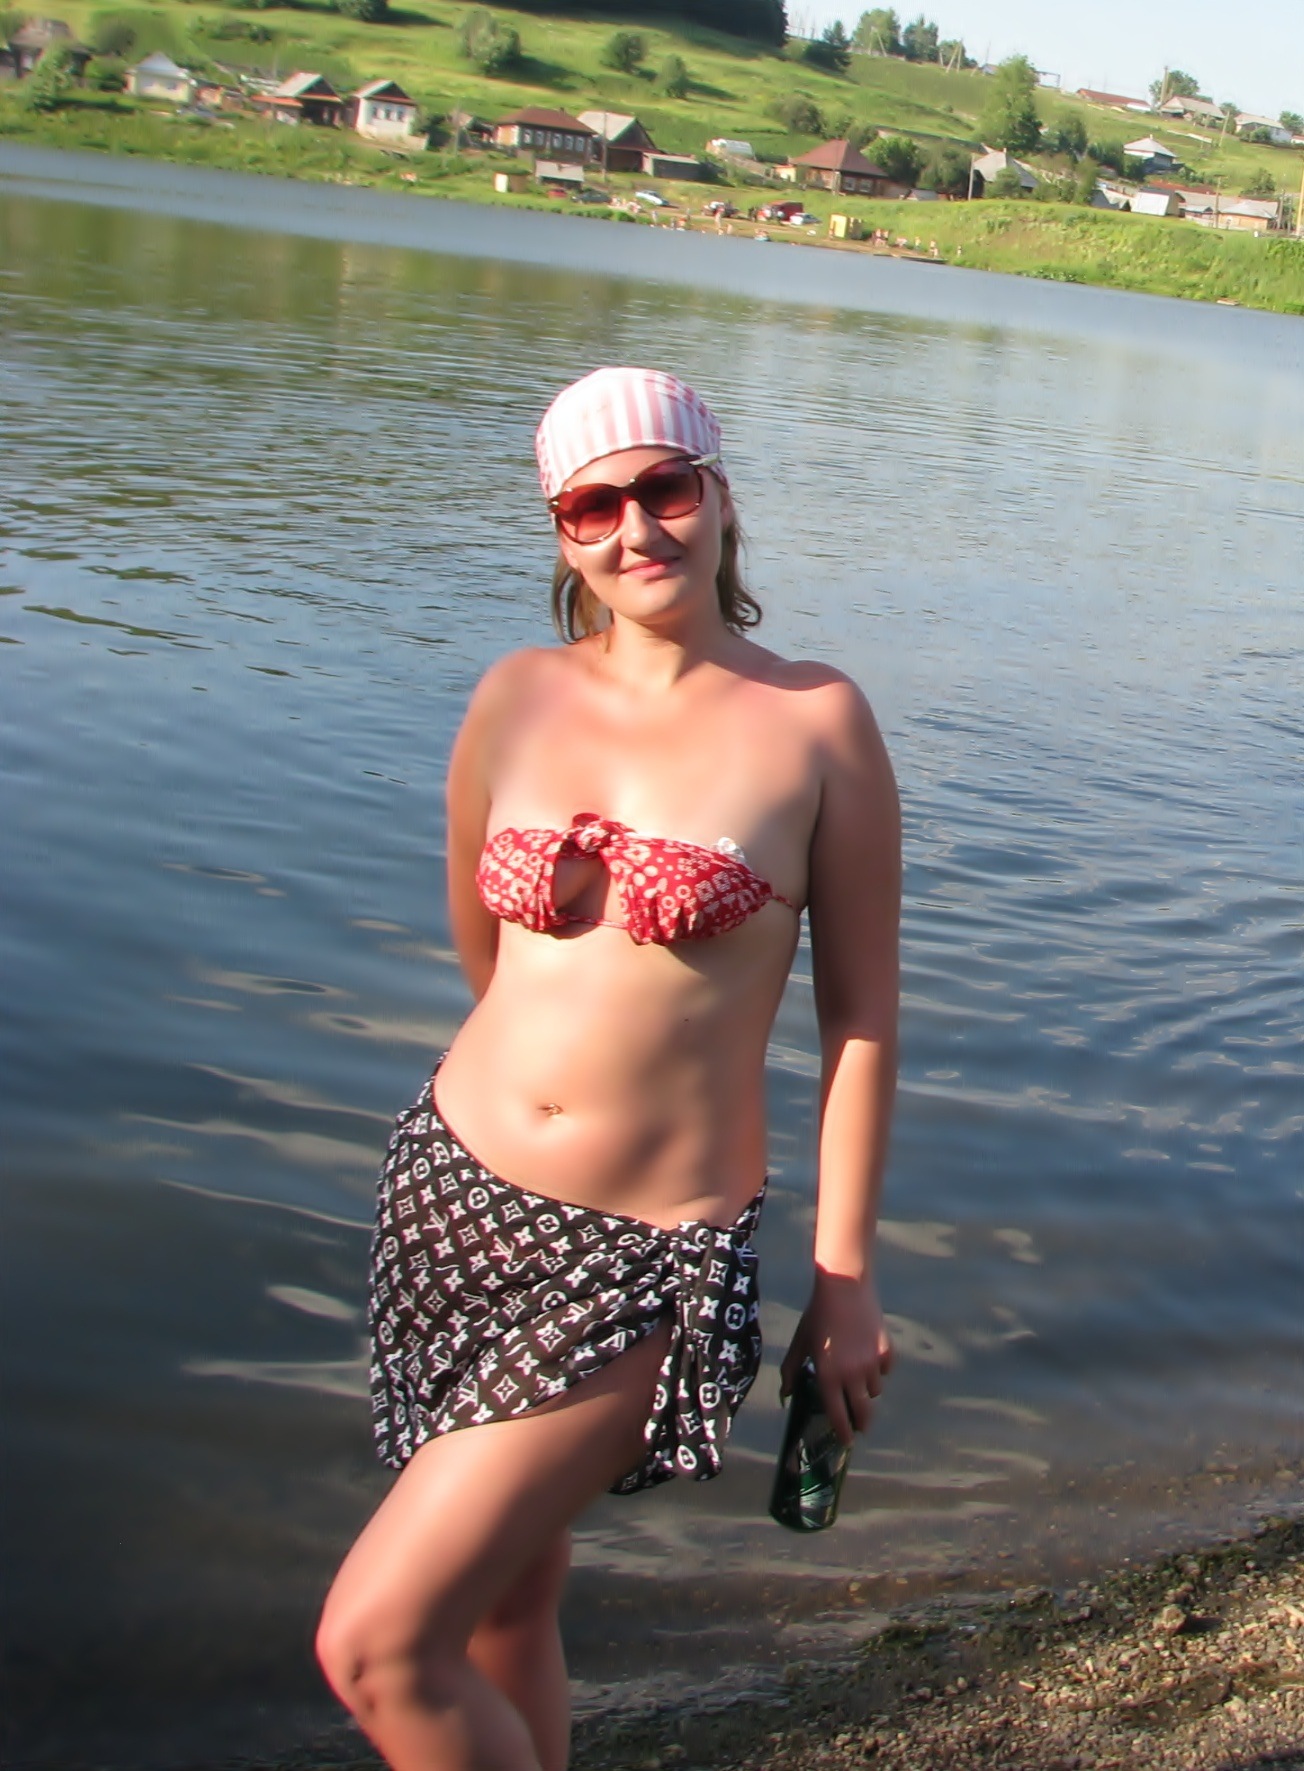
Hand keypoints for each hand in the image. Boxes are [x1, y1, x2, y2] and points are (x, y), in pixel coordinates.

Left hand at [780, 1268, 892, 1446]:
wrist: (845, 1289)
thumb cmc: (817, 1315)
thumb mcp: (800, 1342)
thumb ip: (791, 1369)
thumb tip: (784, 1393)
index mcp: (829, 1376)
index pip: (838, 1415)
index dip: (843, 1432)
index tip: (845, 1441)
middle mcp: (852, 1376)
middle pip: (863, 1412)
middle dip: (861, 1423)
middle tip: (859, 1426)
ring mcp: (872, 1364)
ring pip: (874, 1391)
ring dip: (866, 1392)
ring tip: (858, 1383)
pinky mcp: (886, 1351)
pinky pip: (885, 1371)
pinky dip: (879, 1370)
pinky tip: (870, 1360)